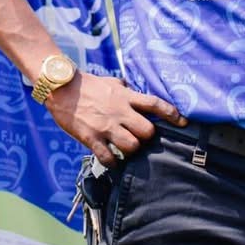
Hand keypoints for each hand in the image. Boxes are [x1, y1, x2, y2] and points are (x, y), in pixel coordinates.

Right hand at [46, 71, 185, 161]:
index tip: (183, 122)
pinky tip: (111, 160)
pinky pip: (108, 157)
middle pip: (147, 131)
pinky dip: (112, 162)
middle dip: (147, 138)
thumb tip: (131, 88)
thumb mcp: (110, 82)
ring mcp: (106, 126)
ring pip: (132, 146)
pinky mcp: (91, 138)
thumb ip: (124, 88)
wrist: (61, 88)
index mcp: (126, 97)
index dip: (171, 114)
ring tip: (125, 149)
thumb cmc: (86, 84)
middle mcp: (119, 112)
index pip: (155, 104)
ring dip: (131, 151)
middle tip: (139, 138)